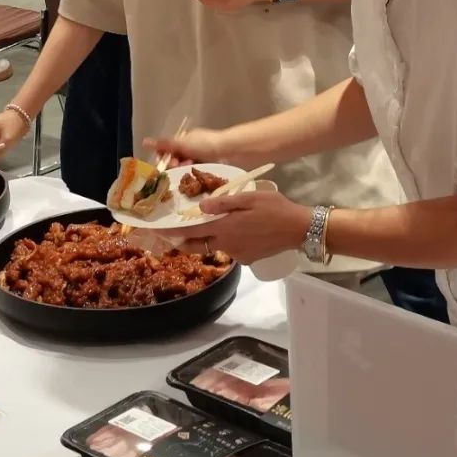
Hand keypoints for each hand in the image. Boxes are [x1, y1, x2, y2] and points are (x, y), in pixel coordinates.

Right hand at [144, 126, 232, 166]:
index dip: (164, 156)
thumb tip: (144, 141)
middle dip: (174, 164)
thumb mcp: (182, 143)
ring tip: (187, 170)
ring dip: (184, 168)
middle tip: (177, 167)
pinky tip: (195, 174)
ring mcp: (201, 156)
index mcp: (184, 138)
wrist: (229, 150)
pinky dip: (194, 172)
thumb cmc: (204, 144)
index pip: (168, 148)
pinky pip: (197, 170)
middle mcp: (191, 146)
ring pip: (186, 166)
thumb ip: (163, 144)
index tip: (164, 163)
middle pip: (176, 158)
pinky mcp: (209, 165)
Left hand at [183, 189, 310, 264]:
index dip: (171, 232)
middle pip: (198, 245)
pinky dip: (223, 241)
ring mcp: (238, 254)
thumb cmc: (274, 208)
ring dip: (205, 239)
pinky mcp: (248, 258)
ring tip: (202, 225)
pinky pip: (229, 249)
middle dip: (182, 241)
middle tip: (171, 233)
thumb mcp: (249, 198)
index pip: (191, 233)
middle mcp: (228, 246)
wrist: (299, 229)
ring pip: (213, 247)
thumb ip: (223, 204)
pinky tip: (231, 229)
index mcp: (225, 229)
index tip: (157, 231)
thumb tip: (200, 207)